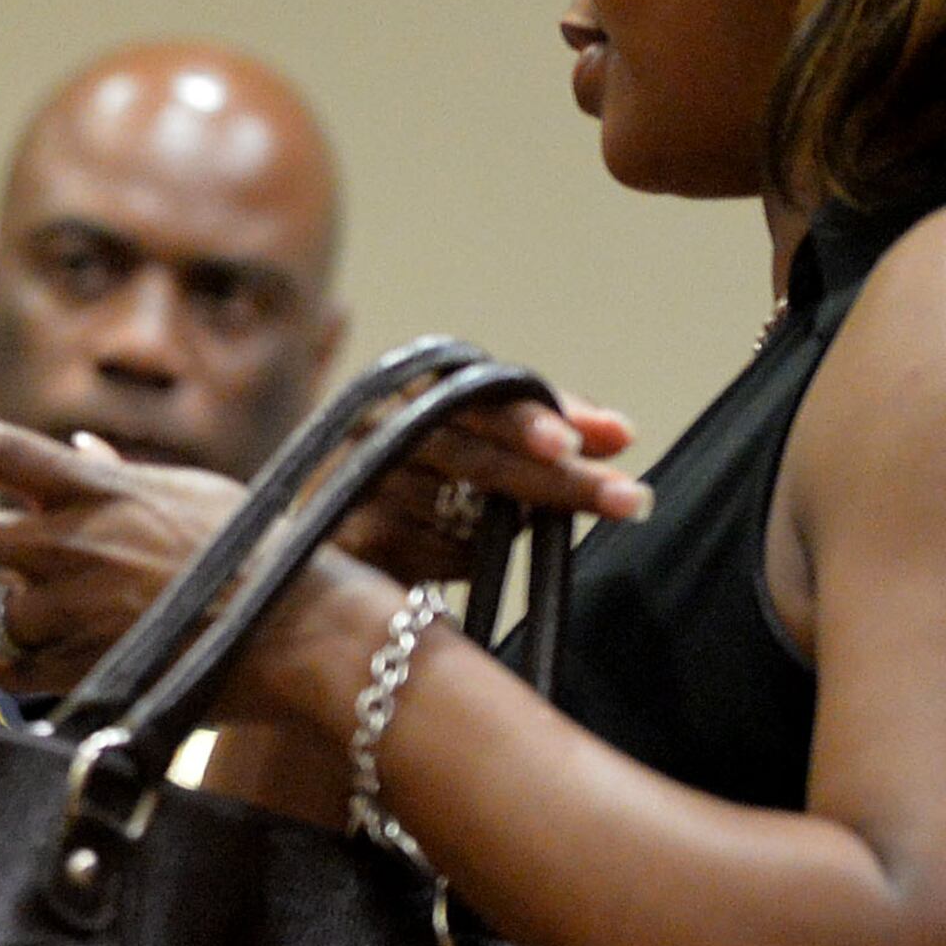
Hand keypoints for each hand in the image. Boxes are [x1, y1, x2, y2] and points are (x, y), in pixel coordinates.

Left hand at [0, 406, 239, 696]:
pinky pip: (21, 675)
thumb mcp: (187, 493)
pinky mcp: (84, 668)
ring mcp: (73, 609)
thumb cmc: (257, 549)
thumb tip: (81, 448)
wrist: (297, 630)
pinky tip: (27, 679)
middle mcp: (71, 543)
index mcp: (92, 488)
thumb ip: (119, 475)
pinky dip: (16, 677)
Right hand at [338, 391, 650, 583]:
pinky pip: (434, 555)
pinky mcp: (348, 540)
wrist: (318, 525)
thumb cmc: (418, 473)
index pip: (476, 396)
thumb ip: (548, 430)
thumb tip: (624, 434)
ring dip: (516, 525)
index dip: (526, 418)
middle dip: (556, 481)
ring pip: (462, 513)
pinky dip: (465, 557)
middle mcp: (377, 427)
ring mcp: (357, 485)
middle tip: (626, 498)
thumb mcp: (480, 440)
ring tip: (544, 528)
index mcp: (410, 388)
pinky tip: (470, 554)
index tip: (572, 443)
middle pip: (476, 456)